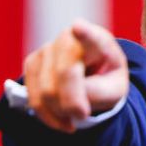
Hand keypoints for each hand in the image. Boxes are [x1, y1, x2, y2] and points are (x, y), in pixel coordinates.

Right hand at [23, 18, 129, 132]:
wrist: (91, 76)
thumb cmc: (105, 80)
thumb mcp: (114, 90)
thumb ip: (97, 93)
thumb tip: (69, 102)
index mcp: (98, 40)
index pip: (89, 35)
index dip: (84, 32)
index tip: (78, 27)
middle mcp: (68, 38)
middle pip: (64, 74)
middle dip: (72, 103)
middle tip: (83, 115)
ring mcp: (47, 49)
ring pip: (46, 91)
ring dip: (60, 112)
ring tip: (73, 117)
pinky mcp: (32, 64)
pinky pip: (34, 98)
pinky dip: (47, 116)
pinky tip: (60, 118)